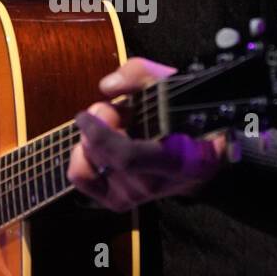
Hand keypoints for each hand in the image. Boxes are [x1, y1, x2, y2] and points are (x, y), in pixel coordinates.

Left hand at [68, 58, 227, 211]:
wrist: (195, 158)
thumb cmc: (182, 119)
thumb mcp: (171, 87)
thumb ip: (142, 74)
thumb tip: (108, 86)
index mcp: (177, 160)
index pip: (127, 158)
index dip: (99, 134)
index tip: (86, 114)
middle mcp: (154, 184)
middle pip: (102, 153)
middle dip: (99, 122)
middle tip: (118, 110)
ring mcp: (135, 197)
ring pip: (89, 161)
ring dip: (91, 138)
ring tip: (114, 129)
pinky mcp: (117, 201)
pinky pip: (81, 177)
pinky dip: (82, 156)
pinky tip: (99, 145)